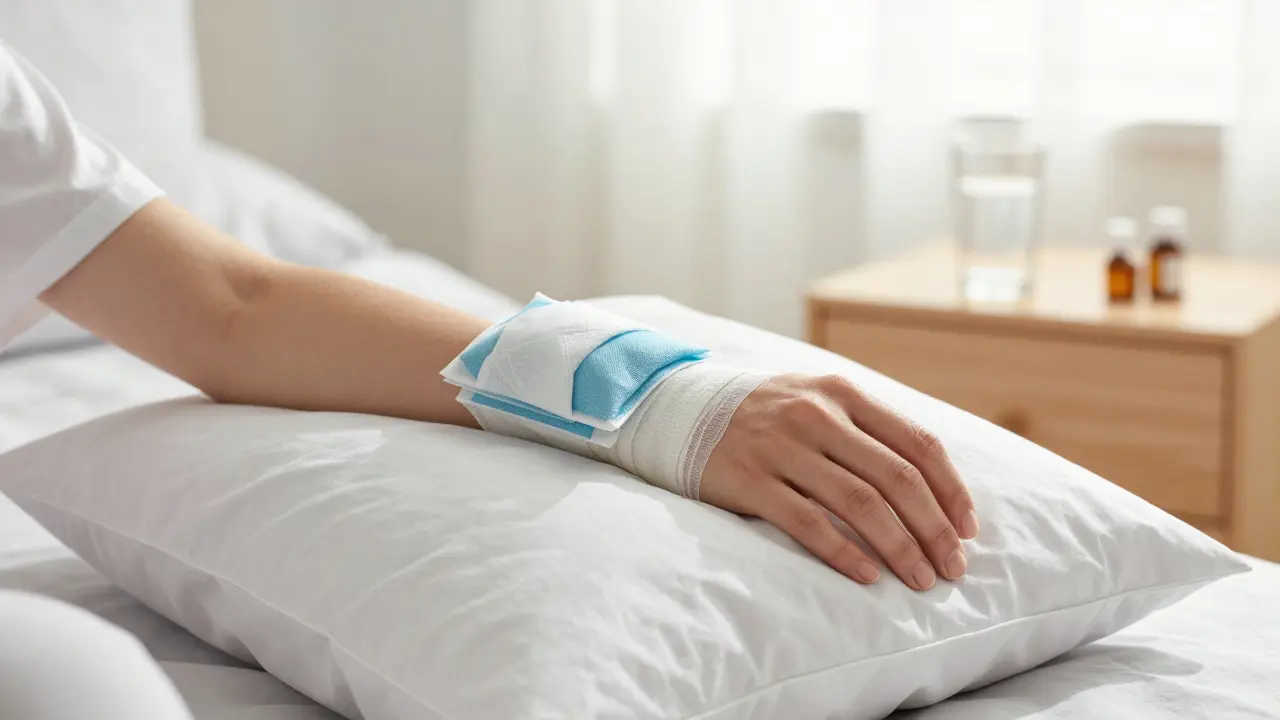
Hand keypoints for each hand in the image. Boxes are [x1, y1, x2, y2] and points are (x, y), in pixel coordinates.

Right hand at [700, 374, 977, 588]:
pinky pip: (808, 523)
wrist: (682, 409)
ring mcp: (782, 447)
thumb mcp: (818, 400)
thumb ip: (868, 429)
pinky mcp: (750, 481)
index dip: (951, 490)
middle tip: (954, 568)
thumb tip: (934, 484)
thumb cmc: (766, 416)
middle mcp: (816, 415)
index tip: (968, 529)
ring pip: (859, 504)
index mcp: (843, 394)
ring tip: (921, 579)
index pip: (917, 443)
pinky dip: (844, 553)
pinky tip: (869, 577)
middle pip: (896, 478)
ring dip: (899, 547)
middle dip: (934, 528)